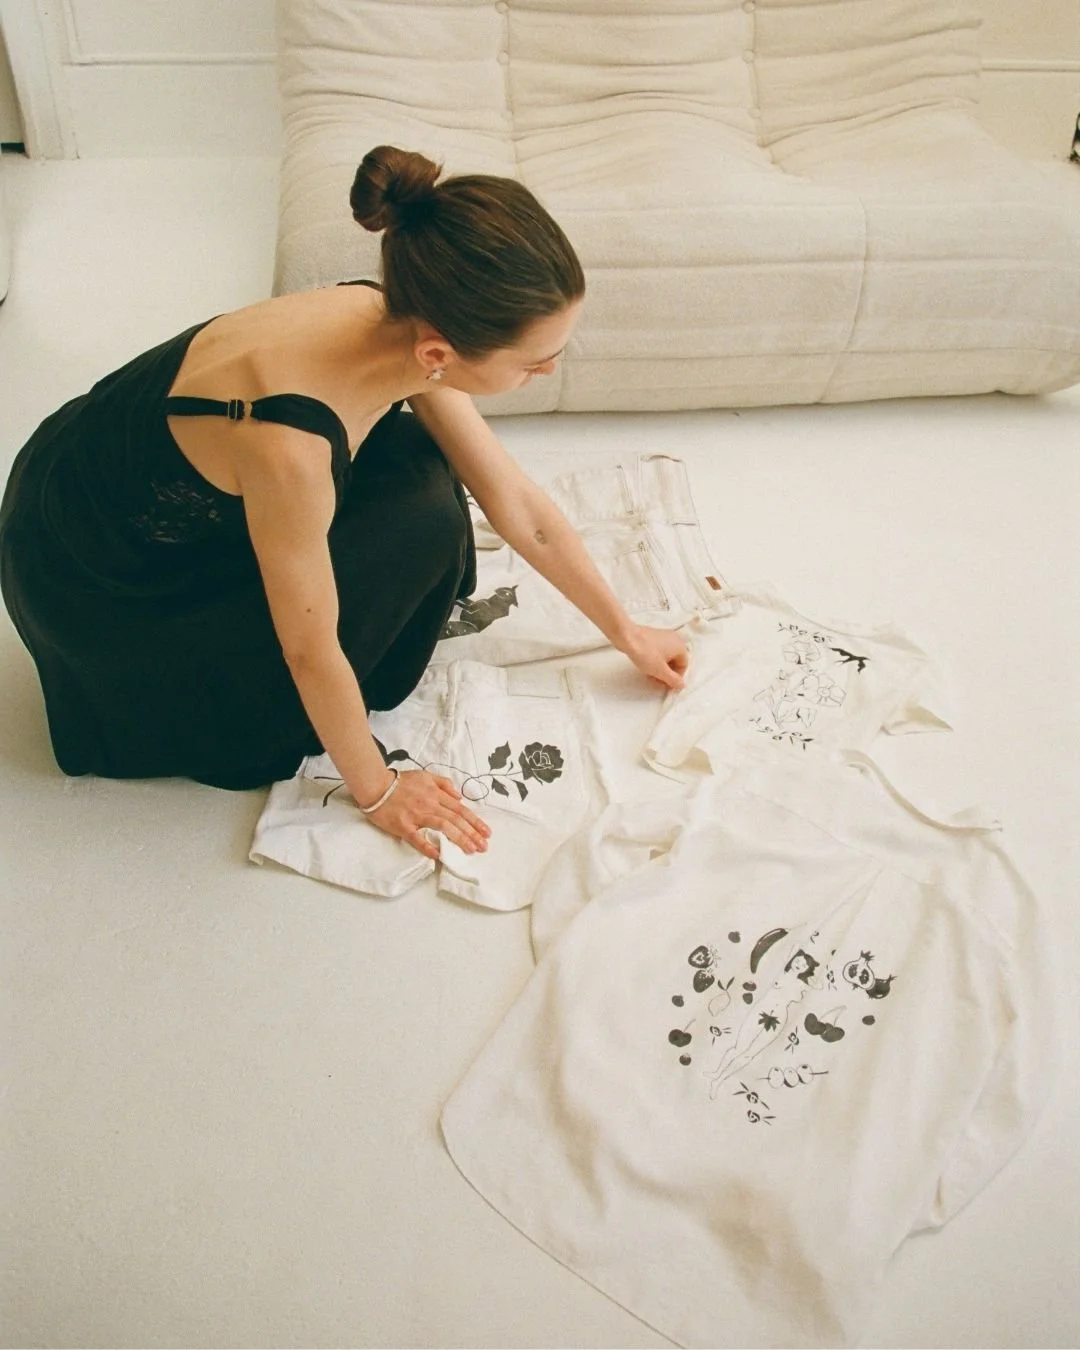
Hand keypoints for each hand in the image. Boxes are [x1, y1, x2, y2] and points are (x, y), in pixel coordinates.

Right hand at [364, 769, 491, 859]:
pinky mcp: (402, 826)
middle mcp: (429, 805)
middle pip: (455, 820)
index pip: (460, 809)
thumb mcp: (425, 775)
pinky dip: (427, 846)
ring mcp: (416, 816)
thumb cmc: (400, 782)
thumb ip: (444, 784)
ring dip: (458, 839)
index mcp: (435, 794)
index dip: (475, 821)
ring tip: (471, 850)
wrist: (376, 785)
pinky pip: (416, 838)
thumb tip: (459, 797)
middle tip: (484, 847)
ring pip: (443, 827)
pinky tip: (437, 855)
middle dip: (472, 833)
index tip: (486, 832)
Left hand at [619, 623, 689, 690]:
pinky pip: (658, 652)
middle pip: (675, 662)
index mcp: (680, 646)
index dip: (675, 678)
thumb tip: (681, 685)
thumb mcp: (661, 671)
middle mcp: (675, 639)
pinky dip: (654, 661)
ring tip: (649, 676)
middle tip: (657, 682)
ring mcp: (664, 637)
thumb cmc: (645, 652)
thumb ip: (673, 680)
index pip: (683, 666)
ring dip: (659, 669)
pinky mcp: (653, 637)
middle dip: (666, 674)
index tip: (667, 685)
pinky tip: (645, 667)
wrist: (626, 637)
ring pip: (666, 658)